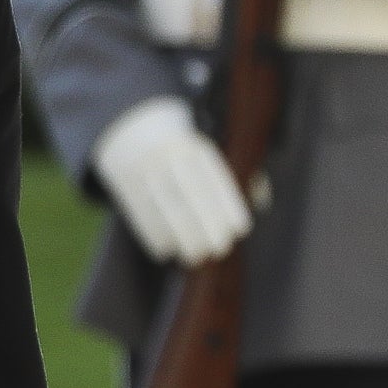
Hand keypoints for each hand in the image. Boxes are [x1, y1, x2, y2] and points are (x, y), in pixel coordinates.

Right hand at [92, 94, 249, 265]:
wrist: (132, 131)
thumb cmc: (186, 152)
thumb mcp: (213, 152)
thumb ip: (239, 173)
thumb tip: (260, 202)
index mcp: (196, 149)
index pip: (215, 177)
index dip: (228, 203)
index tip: (240, 229)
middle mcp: (170, 157)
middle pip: (189, 193)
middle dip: (206, 223)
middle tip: (220, 249)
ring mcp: (145, 170)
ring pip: (165, 206)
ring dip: (181, 234)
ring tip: (196, 256)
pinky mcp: (126, 184)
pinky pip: (141, 212)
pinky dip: (154, 234)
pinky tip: (167, 250)